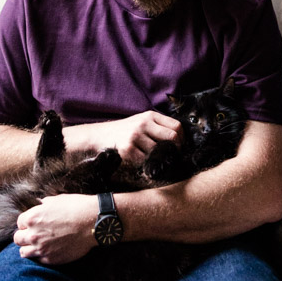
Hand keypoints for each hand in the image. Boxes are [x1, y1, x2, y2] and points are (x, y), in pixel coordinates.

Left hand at [14, 193, 97, 264]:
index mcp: (32, 218)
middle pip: (18, 238)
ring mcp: (41, 248)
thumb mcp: (57, 200)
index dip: (28, 222)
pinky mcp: (51, 259)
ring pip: (23, 252)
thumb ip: (43, 205)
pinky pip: (38, 259)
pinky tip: (49, 249)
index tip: (35, 222)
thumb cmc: (77, 207)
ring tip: (38, 244)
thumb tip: (40, 206)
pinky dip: (41, 255)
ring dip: (29, 247)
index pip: (19, 223)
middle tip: (34, 233)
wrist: (93, 222)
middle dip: (24, 235)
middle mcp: (33, 235)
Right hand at [66, 110, 182, 165]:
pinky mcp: (128, 149)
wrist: (99, 136)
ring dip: (158, 159)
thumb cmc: (124, 131)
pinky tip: (141, 162)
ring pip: (160, 151)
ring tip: (153, 160)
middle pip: (172, 138)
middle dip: (176, 150)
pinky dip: (146, 164)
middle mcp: (144, 123)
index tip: (179, 148)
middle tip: (172, 158)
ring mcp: (135, 135)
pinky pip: (145, 160)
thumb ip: (157, 126)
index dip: (182, 139)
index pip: (177, 126)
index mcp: (150, 116)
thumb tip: (179, 140)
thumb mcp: (141, 121)